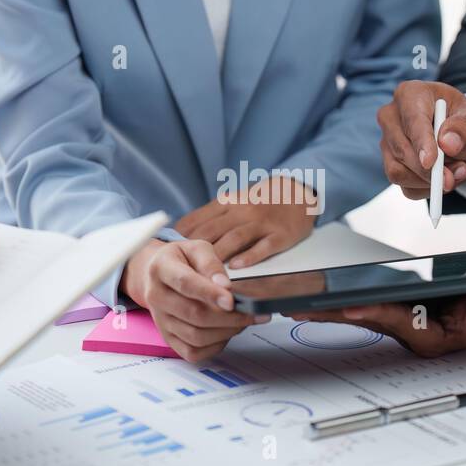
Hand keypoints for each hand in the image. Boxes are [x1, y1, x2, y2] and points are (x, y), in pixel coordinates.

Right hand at [123, 239, 265, 361]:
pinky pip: (193, 352)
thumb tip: (225, 287)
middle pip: (194, 314)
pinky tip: (227, 332)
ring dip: (226, 332)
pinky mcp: (168, 338)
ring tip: (243, 321)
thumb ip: (211, 264)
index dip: (210, 293)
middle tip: (251, 312)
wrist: (158, 275)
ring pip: (196, 336)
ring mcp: (161, 321)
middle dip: (228, 316)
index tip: (231, 301)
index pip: (186, 284)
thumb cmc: (182, 260)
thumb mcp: (197, 249)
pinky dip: (215, 346)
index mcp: (161, 269)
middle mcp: (156, 297)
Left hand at [175, 178, 316, 269]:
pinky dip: (249, 257)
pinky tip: (236, 267)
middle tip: (181, 270)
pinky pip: (263, 246)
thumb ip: (210, 216)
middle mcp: (241, 211)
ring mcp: (261, 223)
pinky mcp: (280, 235)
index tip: (167, 255)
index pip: (197, 220)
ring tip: (204, 273)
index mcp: (226, 203)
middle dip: (194, 250)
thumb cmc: (260, 202)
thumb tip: (180, 233)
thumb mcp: (233, 202)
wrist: (298, 192)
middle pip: (212, 230)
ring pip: (235, 238)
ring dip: (218, 255)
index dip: (180, 239)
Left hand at [292, 284, 465, 356]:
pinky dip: (342, 298)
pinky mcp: (403, 310)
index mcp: (435, 334)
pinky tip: (317, 292)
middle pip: (366, 318)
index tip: (341, 306)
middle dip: (330, 312)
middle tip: (294, 306)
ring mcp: (406, 321)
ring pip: (361, 312)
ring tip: (293, 300)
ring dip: (328, 307)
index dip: (369, 311)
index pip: (395, 319)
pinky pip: (368, 303)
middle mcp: (415, 330)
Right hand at [378, 81, 465, 199]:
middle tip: (455, 176)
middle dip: (429, 170)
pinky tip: (443, 177)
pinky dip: (427, 189)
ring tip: (457, 171)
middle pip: (401, 150)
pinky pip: (405, 187)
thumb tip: (447, 143)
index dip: (421, 142)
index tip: (431, 162)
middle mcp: (392, 117)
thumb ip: (464, 126)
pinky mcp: (392, 165)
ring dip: (430, 181)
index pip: (412, 121)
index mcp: (411, 94)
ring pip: (398, 172)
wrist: (464, 135)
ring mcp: (388, 143)